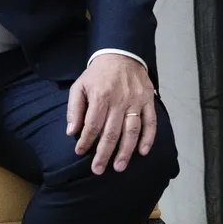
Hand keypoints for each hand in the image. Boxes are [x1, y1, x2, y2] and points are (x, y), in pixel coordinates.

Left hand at [67, 53, 156, 174]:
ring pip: (132, 130)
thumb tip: (71, 131)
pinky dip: (148, 138)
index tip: (80, 153)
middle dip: (104, 154)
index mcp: (101, 96)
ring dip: (126, 151)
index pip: (93, 125)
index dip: (86, 141)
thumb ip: (74, 108)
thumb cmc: (98, 74)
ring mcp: (136, 101)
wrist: (121, 54)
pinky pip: (151, 122)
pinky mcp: (148, 100)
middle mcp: (120, 100)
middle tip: (98, 170)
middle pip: (112, 132)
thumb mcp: (79, 85)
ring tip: (119, 167)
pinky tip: (142, 152)